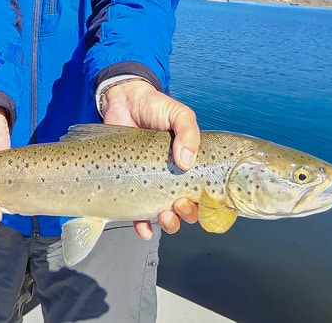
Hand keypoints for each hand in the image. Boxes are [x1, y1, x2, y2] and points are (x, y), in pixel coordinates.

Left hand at [100, 79, 200, 238]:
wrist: (122, 101)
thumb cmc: (154, 107)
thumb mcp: (178, 114)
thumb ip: (188, 132)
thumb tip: (186, 162)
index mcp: (188, 164)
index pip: (204, 190)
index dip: (209, 202)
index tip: (205, 201)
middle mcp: (171, 177)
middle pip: (187, 207)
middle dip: (188, 213)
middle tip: (181, 203)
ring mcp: (150, 183)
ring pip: (165, 214)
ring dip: (169, 223)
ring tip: (165, 216)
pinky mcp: (129, 186)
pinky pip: (137, 214)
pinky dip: (142, 226)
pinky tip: (145, 229)